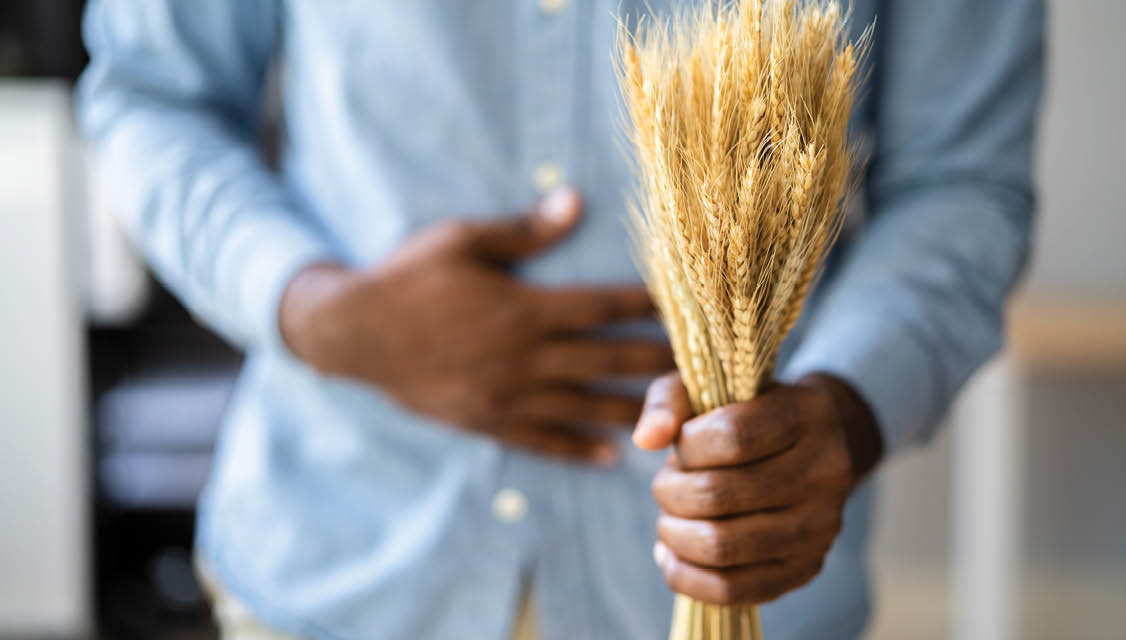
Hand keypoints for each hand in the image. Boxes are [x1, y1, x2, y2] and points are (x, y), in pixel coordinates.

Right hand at [279, 187, 672, 463]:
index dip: (648, 305)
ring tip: (676, 419)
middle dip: (659, 362)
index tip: (689, 304)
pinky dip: (578, 448)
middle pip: (606, 360)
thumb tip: (576, 201)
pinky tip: (610, 454)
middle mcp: (522, 357)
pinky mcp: (487, 420)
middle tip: (707, 368)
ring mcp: (505, 395)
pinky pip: (541, 440)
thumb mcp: (461, 241)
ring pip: (583, 407)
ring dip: (632, 411)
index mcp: (522, 309)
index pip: (602, 307)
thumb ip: (524, 231)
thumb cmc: (408, 277)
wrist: (351, 333)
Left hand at [632, 372, 881, 604]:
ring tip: (668, 519)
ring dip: (674, 535)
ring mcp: (821, 526)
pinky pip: (733, 589)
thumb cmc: (749, 413)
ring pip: (723, 546)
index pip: (732, 437)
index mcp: (807, 414)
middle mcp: (826, 472)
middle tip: (665, 486)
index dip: (687, 446)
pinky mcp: (807, 568)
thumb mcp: (712, 387)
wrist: (813, 448)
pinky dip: (687, 577)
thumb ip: (670, 400)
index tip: (681, 445)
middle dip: (670, 493)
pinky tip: (671, 555)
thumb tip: (645, 438)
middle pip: (719, 495)